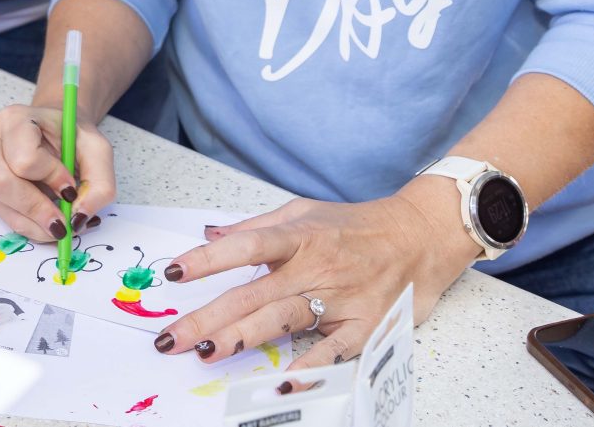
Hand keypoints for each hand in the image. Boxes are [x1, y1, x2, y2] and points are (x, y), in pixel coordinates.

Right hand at [0, 104, 113, 241]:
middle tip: (65, 223)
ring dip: (34, 223)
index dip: (50, 178)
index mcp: (15, 120)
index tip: (71, 187)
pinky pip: (3, 215)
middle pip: (2, 183)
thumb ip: (100, 184)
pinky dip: (29, 226)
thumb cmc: (71, 136)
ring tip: (60, 224)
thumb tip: (79, 219)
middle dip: (37, 210)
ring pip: (0, 205)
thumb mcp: (98, 151)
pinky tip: (48, 222)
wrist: (54, 133)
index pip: (24, 158)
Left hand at [149, 181, 475, 367]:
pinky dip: (310, 367)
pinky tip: (284, 380)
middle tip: (171, 338)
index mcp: (298, 235)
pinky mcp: (365, 324)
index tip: (173, 273)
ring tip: (208, 352)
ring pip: (284, 318)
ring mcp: (340, 296)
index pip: (245, 245)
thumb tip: (212, 234)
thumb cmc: (357, 225)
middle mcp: (315, 265)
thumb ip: (258, 227)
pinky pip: (334, 350)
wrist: (422, 235)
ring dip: (244, 337)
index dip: (208, 259)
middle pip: (253, 293)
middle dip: (208, 317)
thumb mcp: (304, 212)